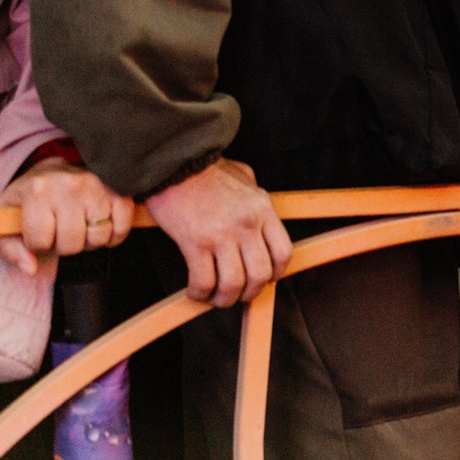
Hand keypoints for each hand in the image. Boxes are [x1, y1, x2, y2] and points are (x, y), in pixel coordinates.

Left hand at [0, 161, 133, 277]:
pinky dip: (115, 235)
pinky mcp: (118, 190)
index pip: (40, 242)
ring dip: (90, 241)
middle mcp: (68, 186)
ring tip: (81, 228)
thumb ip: (11, 249)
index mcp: (37, 192)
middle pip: (72, 243)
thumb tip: (31, 268)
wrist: (51, 171)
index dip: (38, 244)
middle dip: (65, 246)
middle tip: (61, 233)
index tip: (39, 232)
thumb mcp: (6, 221)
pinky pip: (122, 226)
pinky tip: (103, 228)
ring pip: (98, 237)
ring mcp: (96, 187)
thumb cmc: (28, 200)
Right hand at [146, 159, 291, 306]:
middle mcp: (247, 224)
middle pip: (260, 274)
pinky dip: (200, 293)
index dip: (276, 273)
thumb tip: (257, 204)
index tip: (265, 279)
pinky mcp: (195, 242)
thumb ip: (254, 192)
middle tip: (238, 295)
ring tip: (215, 298)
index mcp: (262, 209)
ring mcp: (222, 234)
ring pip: (234, 283)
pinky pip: (203, 281)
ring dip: (225, 299)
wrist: (176, 161)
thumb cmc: (206, 169)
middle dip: (250, 292)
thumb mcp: (244, 175)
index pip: (283, 252)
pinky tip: (195, 291)